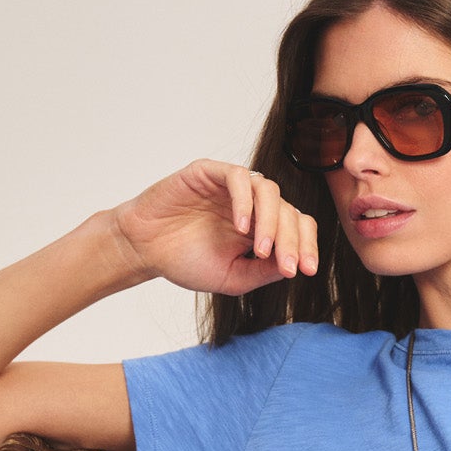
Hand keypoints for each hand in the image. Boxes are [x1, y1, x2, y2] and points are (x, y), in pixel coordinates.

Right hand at [110, 159, 318, 297]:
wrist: (144, 249)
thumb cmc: (184, 261)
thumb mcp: (232, 278)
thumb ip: (262, 272)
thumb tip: (293, 266)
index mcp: (261, 226)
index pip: (297, 227)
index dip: (306, 246)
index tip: (306, 272)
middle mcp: (252, 203)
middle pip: (288, 210)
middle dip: (293, 240)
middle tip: (289, 266)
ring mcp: (231, 186)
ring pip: (269, 190)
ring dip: (271, 221)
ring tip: (260, 248)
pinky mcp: (210, 172)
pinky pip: (238, 177)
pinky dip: (245, 201)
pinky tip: (241, 226)